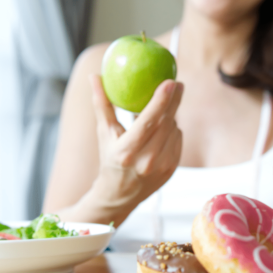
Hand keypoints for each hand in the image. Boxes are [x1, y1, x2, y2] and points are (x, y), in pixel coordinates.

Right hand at [89, 75, 182, 225]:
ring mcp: (162, 167)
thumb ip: (102, 104)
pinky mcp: (172, 169)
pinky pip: (177, 139)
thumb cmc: (109, 159)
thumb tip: (94, 76)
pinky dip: (172, 129)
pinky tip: (162, 128)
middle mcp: (147, 161)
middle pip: (167, 123)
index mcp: (127, 152)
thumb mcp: (103, 134)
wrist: (119, 196)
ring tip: (160, 111)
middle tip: (177, 82)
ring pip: (173, 129)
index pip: (148, 122)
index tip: (170, 81)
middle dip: (174, 101)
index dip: (161, 101)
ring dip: (170, 116)